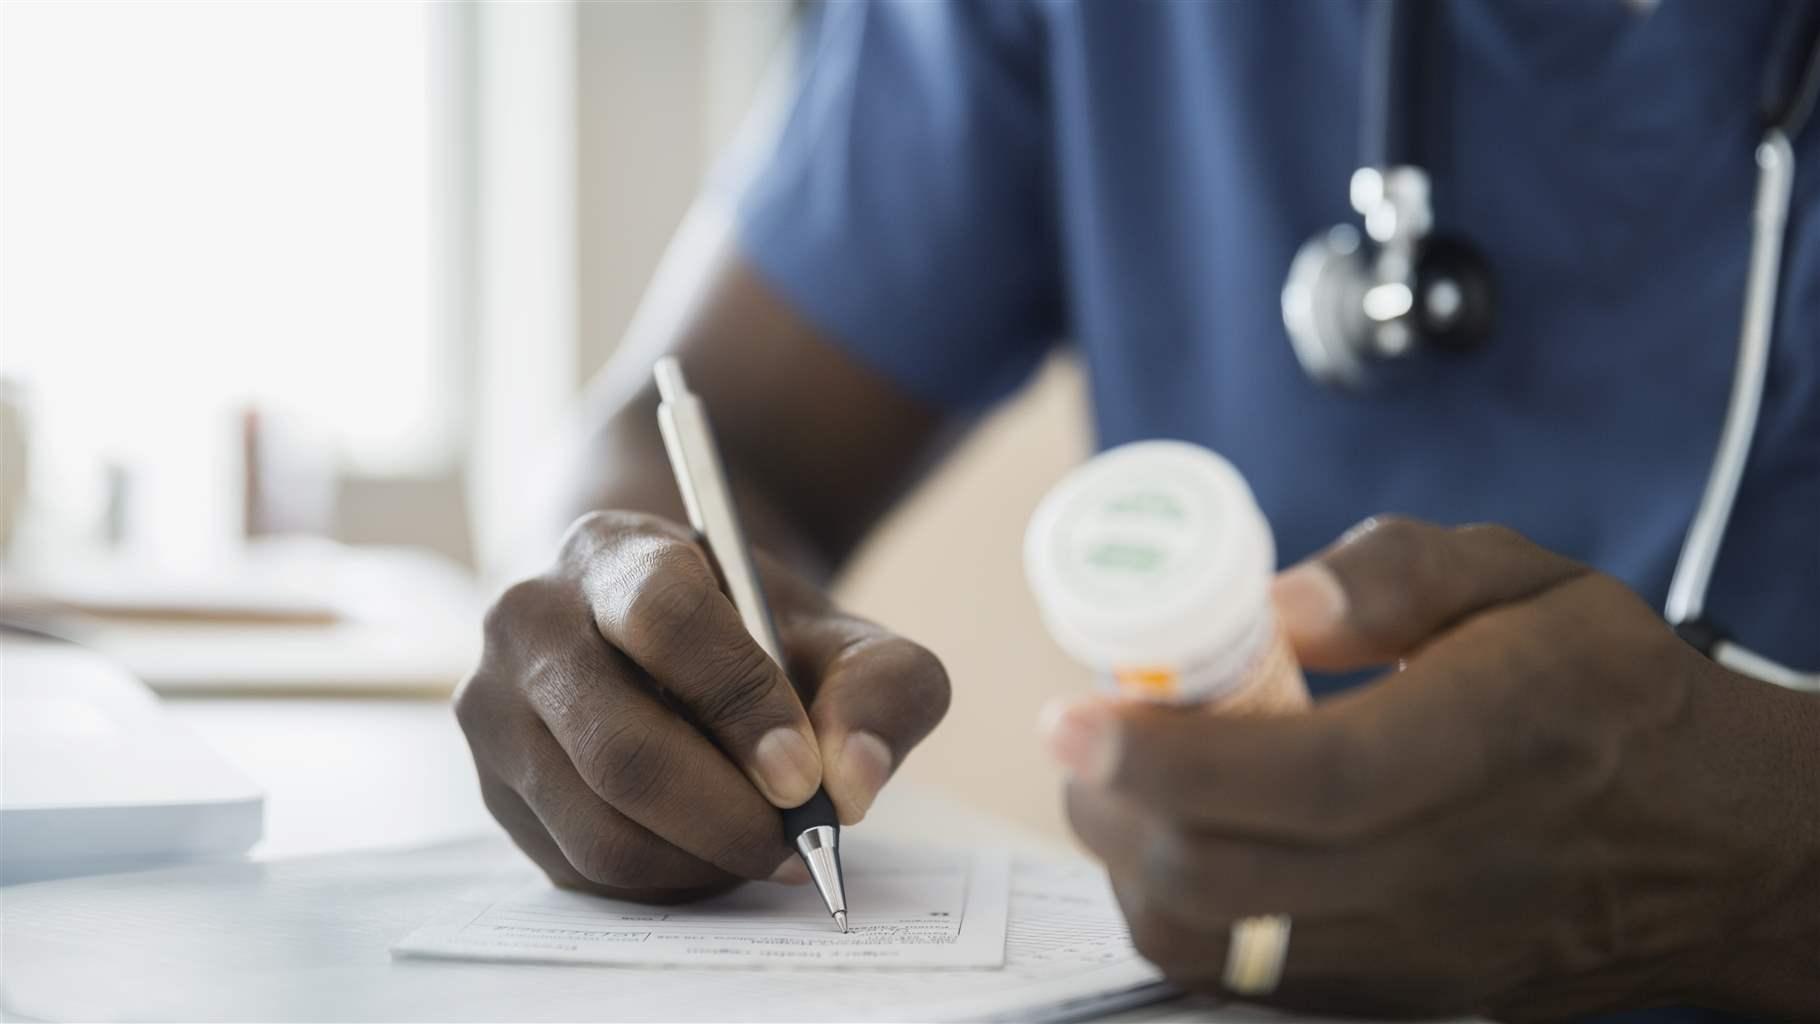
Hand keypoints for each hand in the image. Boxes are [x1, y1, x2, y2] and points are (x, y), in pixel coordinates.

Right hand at [457, 510, 949, 901]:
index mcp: (612, 553)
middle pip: (622, 751)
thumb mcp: (840, 636)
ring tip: (766, 845)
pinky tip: (712, 849)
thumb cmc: (757, 638)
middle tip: (800, 841)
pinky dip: (666, 879)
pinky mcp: (496, 789)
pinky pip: (584, 868)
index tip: (804, 774)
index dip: (739, 704)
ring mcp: (495, 710)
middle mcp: (529, 621)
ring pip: (599, 828)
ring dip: (703, 859)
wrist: (663, 636)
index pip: (664, 619)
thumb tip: (853, 780)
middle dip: (727, 817)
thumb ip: (882, 687)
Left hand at [1044, 517, 1819, 1018]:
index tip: (1072, 715)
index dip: (1170, 755)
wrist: (1709, 840)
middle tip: (1076, 738)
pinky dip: (1189, 914)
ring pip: (1225, 947)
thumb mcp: (1530, 579)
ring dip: (1134, 867)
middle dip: (1113, 810)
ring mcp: (1429, 954)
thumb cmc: (1604, 689)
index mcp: (1495, 738)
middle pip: (1236, 877)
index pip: (1310, 776)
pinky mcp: (1410, 999)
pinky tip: (1182, 839)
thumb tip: (1275, 600)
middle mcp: (1458, 867)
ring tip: (1121, 787)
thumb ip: (1404, 569)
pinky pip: (1257, 978)